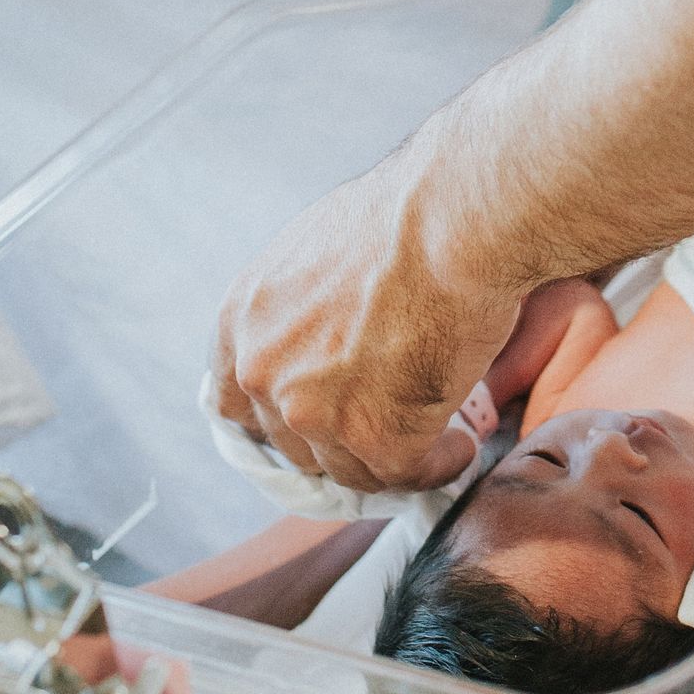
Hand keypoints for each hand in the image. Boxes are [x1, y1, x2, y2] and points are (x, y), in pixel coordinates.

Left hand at [212, 146, 525, 492]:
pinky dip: (436, 465)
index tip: (311, 418)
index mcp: (242, 320)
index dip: (276, 415)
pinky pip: (405, 476)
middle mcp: (264, 373)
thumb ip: (302, 306)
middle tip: (384, 424)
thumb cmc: (401, 218)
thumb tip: (328, 332)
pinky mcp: (376, 437)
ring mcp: (314, 412)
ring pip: (348, 468)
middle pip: (293, 441)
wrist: (451, 221)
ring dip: (388, 458)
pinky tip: (459, 446)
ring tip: (434, 436)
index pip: (234, 400)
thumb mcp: (316, 250)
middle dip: (337, 438)